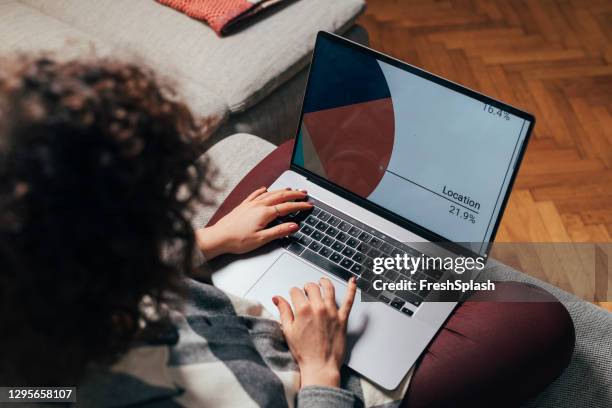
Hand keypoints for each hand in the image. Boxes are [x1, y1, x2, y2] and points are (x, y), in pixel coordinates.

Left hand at [196, 187, 312, 259]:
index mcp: (265, 213)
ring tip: (291, 189)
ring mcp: (250, 204)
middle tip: (304, 193)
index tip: (309, 205)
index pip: (287, 207)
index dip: (300, 205)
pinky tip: (265, 189)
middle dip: (294, 194)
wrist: (219, 237)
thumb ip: (279, 231)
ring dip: (282, 190)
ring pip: (270, 193)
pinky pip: (256, 194)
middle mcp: (258, 205)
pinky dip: (263, 191)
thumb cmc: (238, 240)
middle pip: (281, 196)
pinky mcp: (243, 205)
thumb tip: (294, 226)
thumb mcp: (262, 239)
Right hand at [273, 277, 356, 388]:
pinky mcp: (343, 318)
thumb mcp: (288, 331)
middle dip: (307, 287)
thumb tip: (277, 298)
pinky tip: (352, 281)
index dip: (293, 292)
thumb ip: (283, 311)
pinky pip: (349, 301)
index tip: (293, 295)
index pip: (296, 291)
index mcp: (303, 310)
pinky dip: (352, 289)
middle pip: (312, 287)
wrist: (320, 366)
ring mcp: (332, 312)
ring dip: (324, 282)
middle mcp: (318, 308)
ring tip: (322, 281)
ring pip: (329, 289)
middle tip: (306, 290)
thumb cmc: (304, 352)